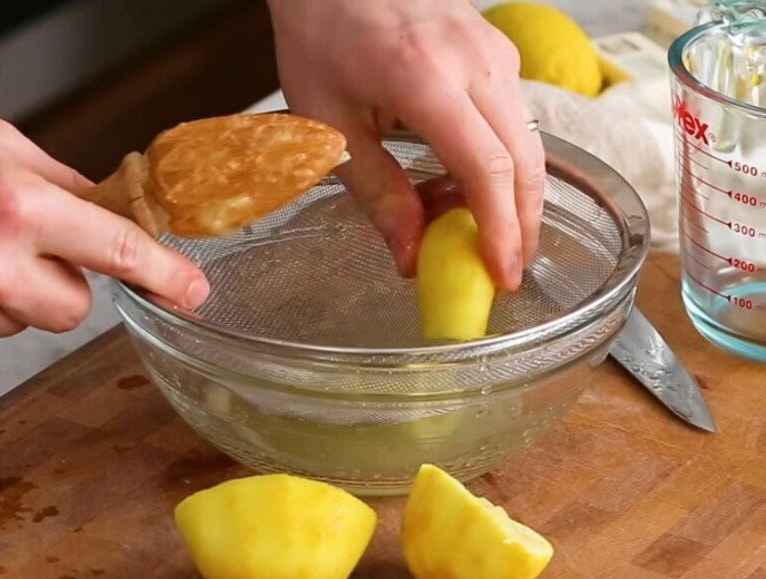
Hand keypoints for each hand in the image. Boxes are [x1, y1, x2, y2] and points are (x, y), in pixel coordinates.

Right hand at [0, 116, 208, 339]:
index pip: (119, 251)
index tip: (191, 289)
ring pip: (36, 319)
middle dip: (67, 283)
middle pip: (78, 308)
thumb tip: (107, 208)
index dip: (163, 274)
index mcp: (19, 207)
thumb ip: (62, 183)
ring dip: (24, 295)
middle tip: (28, 248)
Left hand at [267, 0, 544, 289]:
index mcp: (426, 79)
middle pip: (524, 160)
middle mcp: (475, 62)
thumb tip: (411, 255)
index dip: (501, 231)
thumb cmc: (321, 35)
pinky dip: (501, 163)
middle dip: (523, 225)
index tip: (503, 274)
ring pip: (526, 141)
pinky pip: (512, 119)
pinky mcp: (495, 51)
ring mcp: (492, 51)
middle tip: (508, 271)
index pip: (486, 170)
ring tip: (484, 236)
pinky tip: (468, 187)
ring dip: (513, 197)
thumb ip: (375, 193)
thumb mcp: (329, 125)